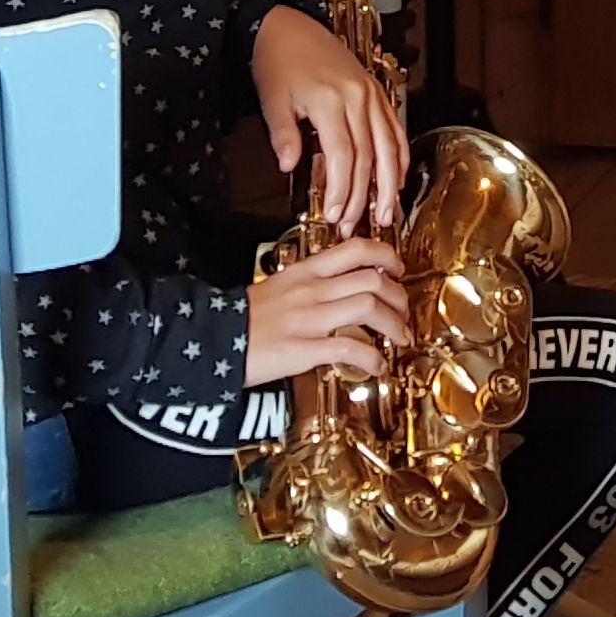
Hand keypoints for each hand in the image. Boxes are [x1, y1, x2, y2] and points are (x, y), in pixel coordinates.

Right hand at [244, 236, 410, 389]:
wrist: (210, 341)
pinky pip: (351, 348)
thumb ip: (309, 287)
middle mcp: (311, 290)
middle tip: (404, 310)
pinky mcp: (303, 349)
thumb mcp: (277, 289)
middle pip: (373, 278)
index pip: (355, 249)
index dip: (386, 255)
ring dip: (395, 324)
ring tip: (400, 337)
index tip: (397, 268)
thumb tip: (339, 292)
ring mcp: (309, 318)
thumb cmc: (243, 319)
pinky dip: (373, 358)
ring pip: (369, 307)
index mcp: (304, 272)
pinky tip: (378, 367)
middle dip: (399, 296)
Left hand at [255, 7, 406, 235]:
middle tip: (354, 224)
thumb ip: (284, 134)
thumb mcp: (272, 99)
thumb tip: (289, 166)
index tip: (335, 215)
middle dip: (363, 195)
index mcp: (330, 100)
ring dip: (389, 182)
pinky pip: (394, 127)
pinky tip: (397, 177)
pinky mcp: (375, 91)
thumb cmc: (278, 60)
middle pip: (369, 155)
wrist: (288, 25)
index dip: (342, 189)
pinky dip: (398, 155)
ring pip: (389, 144)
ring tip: (387, 211)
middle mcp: (357, 96)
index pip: (343, 155)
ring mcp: (370, 93)